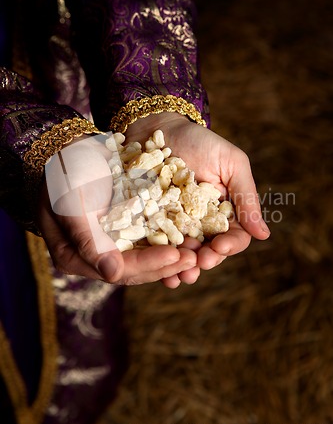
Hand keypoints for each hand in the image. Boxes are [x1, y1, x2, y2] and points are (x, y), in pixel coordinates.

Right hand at [38, 135, 196, 287]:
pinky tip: (188, 237)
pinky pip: (146, 239)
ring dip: (170, 257)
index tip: (175, 256)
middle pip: (134, 269)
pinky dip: (166, 239)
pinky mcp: (122, 229)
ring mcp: (109, 243)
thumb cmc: (65, 173)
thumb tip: (112, 274)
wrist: (67, 149)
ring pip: (143, 257)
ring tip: (197, 252)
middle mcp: (93, 255)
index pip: (117, 270)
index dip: (148, 265)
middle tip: (195, 259)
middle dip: (165, 265)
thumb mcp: (70, 203)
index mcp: (74, 256)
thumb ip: (88, 240)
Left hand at [125, 112, 269, 274]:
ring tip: (179, 276)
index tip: (221, 248)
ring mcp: (176, 224)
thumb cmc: (200, 142)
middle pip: (208, 251)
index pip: (233, 236)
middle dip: (205, 261)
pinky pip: (157, 246)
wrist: (158, 128)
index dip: (230, 246)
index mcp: (224, 211)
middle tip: (199, 265)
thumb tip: (264, 235)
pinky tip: (158, 268)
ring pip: (183, 254)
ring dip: (182, 268)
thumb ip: (246, 196)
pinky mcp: (152, 223)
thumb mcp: (231, 163)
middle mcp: (201, 222)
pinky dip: (158, 259)